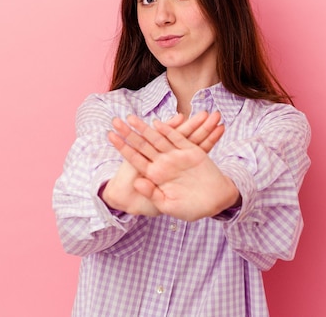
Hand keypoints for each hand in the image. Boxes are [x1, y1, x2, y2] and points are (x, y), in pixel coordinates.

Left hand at [109, 112, 238, 220]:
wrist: (215, 203)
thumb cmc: (191, 208)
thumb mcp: (168, 205)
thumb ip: (152, 193)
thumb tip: (137, 182)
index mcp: (155, 176)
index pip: (135, 158)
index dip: (123, 147)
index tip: (110, 136)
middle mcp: (163, 163)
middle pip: (143, 144)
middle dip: (129, 132)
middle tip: (115, 120)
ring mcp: (176, 156)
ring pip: (158, 137)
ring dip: (145, 127)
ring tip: (130, 117)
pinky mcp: (191, 151)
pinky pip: (178, 138)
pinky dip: (169, 130)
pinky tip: (158, 123)